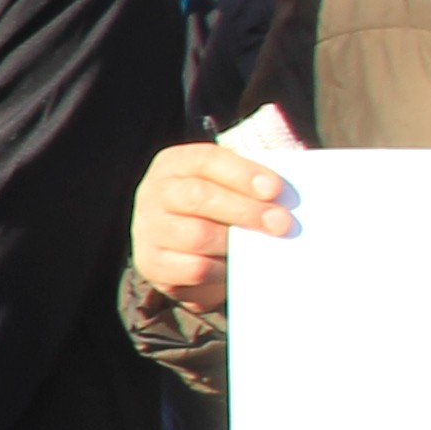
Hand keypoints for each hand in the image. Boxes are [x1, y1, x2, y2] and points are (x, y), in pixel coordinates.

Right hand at [131, 139, 295, 314]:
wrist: (179, 245)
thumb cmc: (215, 208)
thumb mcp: (226, 185)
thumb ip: (248, 186)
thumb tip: (282, 200)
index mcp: (173, 164)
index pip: (206, 160)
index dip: (242, 173)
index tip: (275, 189)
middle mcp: (154, 193)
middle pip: (199, 197)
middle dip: (246, 210)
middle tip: (282, 224)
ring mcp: (148, 229)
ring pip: (197, 236)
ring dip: (237, 243)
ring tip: (264, 247)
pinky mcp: (152, 264)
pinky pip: (194, 269)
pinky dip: (222, 269)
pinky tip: (238, 266)